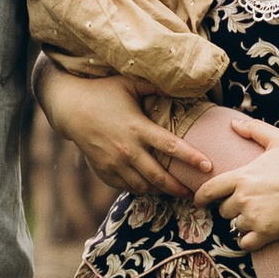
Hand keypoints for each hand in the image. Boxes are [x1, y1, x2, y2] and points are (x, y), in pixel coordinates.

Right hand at [36, 66, 212, 200]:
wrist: (69, 107)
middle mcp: (126, 149)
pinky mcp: (103, 170)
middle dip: (179, 187)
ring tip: (175, 192)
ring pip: (142, 186)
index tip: (209, 167)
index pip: (170, 146)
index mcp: (137, 127)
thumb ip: (154, 87)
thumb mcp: (128, 84)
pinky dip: (139, 189)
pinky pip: (125, 186)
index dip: (191, 158)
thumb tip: (181, 84)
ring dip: (160, 191)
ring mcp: (114, 163)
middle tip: (196, 193)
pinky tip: (150, 187)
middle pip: (159, 176)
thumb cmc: (101, 91)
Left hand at [193, 117, 278, 251]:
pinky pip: (245, 243)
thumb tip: (233, 123)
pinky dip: (248, 241)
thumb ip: (253, 130)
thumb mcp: (278, 140)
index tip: (199, 202)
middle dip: (232, 208)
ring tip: (259, 216)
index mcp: (242, 177)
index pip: (209, 190)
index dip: (201, 198)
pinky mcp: (266, 233)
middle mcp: (243, 198)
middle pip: (224, 210)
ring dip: (243, 224)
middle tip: (248, 204)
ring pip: (235, 226)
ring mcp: (254, 217)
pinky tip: (256, 235)